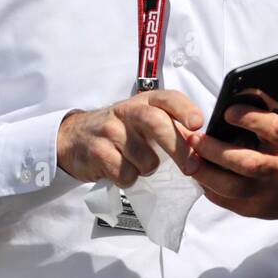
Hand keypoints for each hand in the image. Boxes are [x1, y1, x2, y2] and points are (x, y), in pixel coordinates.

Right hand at [57, 89, 204, 186]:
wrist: (75, 137)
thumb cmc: (121, 130)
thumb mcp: (146, 121)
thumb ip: (173, 128)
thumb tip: (203, 146)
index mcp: (146, 101)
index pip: (168, 98)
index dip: (185, 110)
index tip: (198, 124)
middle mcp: (127, 110)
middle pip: (156, 123)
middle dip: (178, 147)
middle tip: (190, 167)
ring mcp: (109, 129)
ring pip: (144, 158)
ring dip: (148, 168)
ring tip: (140, 165)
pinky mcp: (96, 151)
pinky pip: (124, 173)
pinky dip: (129, 178)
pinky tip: (121, 170)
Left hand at [183, 84, 277, 219]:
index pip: (272, 128)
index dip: (249, 118)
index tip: (227, 111)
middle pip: (247, 162)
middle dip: (217, 150)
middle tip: (194, 138)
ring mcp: (266, 192)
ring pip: (233, 187)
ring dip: (207, 173)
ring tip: (189, 158)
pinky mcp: (255, 208)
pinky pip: (227, 201)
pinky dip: (209, 188)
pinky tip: (199, 173)